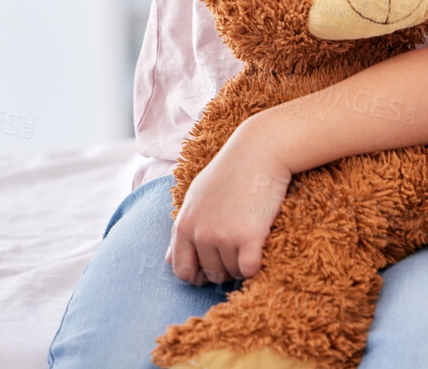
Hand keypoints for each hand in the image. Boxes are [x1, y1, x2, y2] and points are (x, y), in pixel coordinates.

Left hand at [166, 119, 292, 285]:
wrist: (258, 152)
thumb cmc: (228, 173)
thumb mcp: (197, 198)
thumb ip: (183, 229)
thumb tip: (167, 260)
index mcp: (184, 224)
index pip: (182, 270)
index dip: (198, 275)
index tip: (214, 266)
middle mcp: (200, 233)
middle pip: (211, 275)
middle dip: (224, 270)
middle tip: (238, 249)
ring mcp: (223, 236)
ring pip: (232, 273)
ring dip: (242, 265)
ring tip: (249, 239)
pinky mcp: (248, 237)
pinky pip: (249, 270)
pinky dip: (256, 265)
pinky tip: (260, 246)